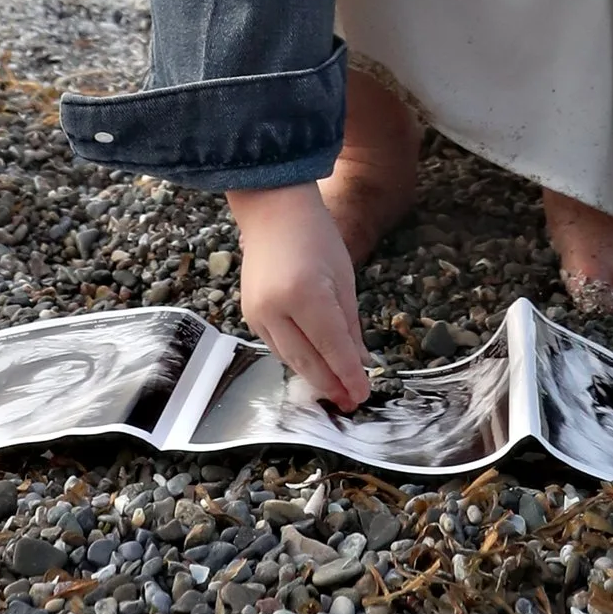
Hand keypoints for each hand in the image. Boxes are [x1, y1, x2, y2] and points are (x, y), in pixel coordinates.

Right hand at [229, 184, 369, 407]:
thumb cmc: (317, 237)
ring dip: (314, 377)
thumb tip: (360, 362)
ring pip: (289, 358)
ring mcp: (257, 313)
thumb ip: (350, 325)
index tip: (363, 394)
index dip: (349, 375)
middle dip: (331, 384)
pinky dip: (297, 359)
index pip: (332, 347)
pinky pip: (276, 346)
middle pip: (307, 360)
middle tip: (352, 401)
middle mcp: (276, 309)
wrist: (274, 212)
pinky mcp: (249, 315)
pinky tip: (314, 367)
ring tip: (337, 391)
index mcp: (305, 294)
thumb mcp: (344, 278)